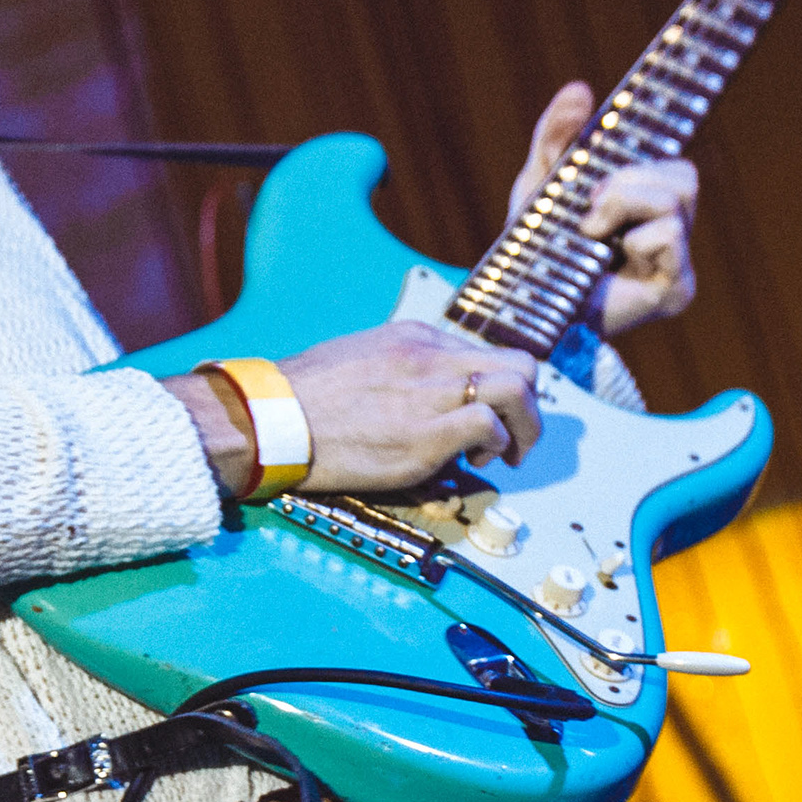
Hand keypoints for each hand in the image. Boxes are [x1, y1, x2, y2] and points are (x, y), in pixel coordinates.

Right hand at [174, 323, 538, 496]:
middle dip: (530, 406)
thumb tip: (425, 404)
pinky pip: (489, 426)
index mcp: (415, 338)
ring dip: (524, 427)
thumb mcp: (360, 361)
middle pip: (521, 365)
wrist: (272, 419)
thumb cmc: (303, 400)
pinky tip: (471, 463)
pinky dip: (493, 446)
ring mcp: (431, 392)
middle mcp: (431, 357)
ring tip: (502, 454)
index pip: (486, 353)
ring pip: (518, 389)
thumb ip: (402, 373)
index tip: (493, 415)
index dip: (500, 389)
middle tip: (514, 437)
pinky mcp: (426, 433)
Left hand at [509, 82, 696, 336]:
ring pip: (676, 198)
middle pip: (683, 175)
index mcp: (648, 207)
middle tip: (591, 205)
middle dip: (629, 179)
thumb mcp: (539, 185)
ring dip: (624, 204)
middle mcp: (672, 232)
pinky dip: (632, 237)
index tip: (677, 96)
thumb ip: (557, 137)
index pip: (675, 162)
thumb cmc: (535, 252)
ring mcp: (678, 262)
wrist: (522, 310)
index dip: (679, 133)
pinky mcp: (676, 289)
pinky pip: (668, 236)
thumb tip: (580, 88)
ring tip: (590, 230)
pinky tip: (607, 257)